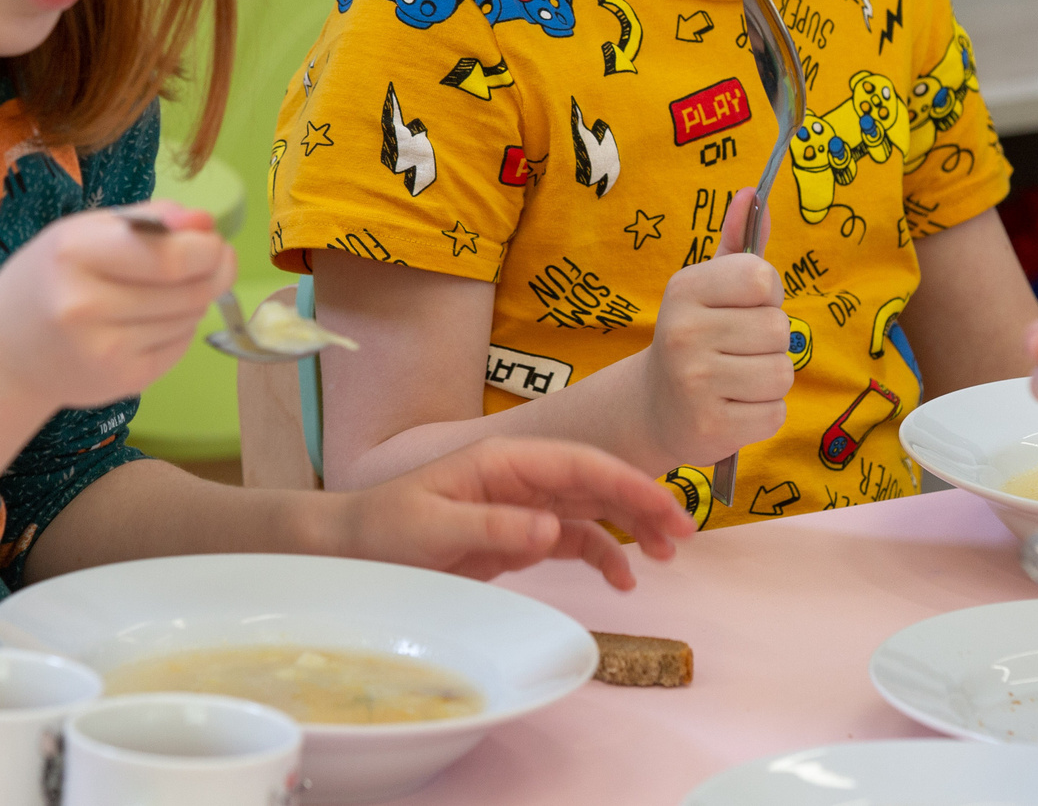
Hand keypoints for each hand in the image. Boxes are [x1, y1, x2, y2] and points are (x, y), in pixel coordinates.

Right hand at [0, 202, 234, 408]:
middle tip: (215, 263)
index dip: (207, 250)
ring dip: (195, 301)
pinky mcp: (119, 382)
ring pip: (189, 319)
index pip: (170, 258)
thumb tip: (205, 221)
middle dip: (214, 273)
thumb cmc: (51, 278)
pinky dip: (179, 331)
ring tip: (164, 292)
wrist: (5, 353)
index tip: (215, 243)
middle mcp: (84, 305)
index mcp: (74, 253)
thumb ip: (149, 220)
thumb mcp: (85, 232)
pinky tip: (149, 323)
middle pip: (189, 291)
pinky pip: (179, 348)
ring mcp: (101, 350)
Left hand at [333, 438, 697, 589]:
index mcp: (504, 461)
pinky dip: (603, 555)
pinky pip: (574, 540)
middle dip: (644, 503)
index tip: (665, 506)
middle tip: (685, 534)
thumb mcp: (434, 528)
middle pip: (597, 483)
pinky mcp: (521, 537)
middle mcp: (522, 477)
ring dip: (633, 528)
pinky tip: (624, 578)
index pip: (579, 464)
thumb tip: (552, 529)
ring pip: (594, 510)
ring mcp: (525, 506)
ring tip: (668, 555)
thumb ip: (494, 526)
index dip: (627, 483)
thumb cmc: (385, 528)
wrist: (352, 550)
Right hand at [637, 188, 791, 465]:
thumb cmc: (697, 336)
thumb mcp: (710, 286)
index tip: (746, 307)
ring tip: (737, 380)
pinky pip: (774, 414)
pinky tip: (734, 407)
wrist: (655, 407)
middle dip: (770, 342)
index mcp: (685, 289)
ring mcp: (694, 383)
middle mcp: (683, 332)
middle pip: (778, 329)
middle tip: (737, 350)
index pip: (762, 278)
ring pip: (781, 373)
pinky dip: (763, 413)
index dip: (767, 295)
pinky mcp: (709, 427)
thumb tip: (756, 191)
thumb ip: (739, 243)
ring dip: (769, 380)